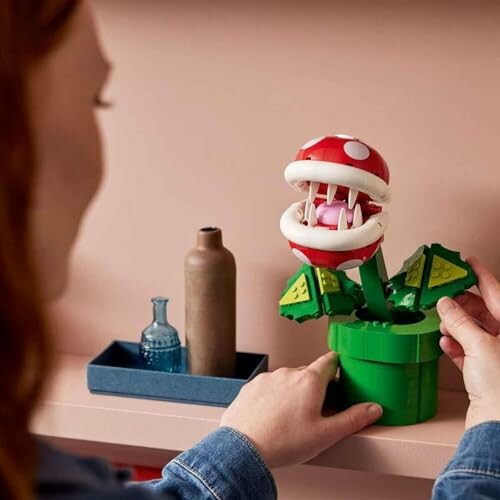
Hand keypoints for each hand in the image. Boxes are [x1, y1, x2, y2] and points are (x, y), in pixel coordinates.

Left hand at [220, 351, 382, 468]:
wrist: (243, 448)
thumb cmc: (283, 442)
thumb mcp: (326, 434)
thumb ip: (353, 419)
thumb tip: (373, 409)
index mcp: (310, 380)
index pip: (330, 360)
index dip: (338, 366)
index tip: (341, 372)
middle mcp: (288, 373)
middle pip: (309, 372)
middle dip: (316, 386)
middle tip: (318, 409)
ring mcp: (268, 378)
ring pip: (288, 379)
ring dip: (293, 392)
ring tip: (292, 418)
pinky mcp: (252, 386)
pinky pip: (269, 386)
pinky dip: (274, 397)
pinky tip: (273, 416)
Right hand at [437, 256, 499, 429]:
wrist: (496, 428)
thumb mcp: (480, 346)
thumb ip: (460, 322)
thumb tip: (446, 304)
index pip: (496, 293)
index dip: (481, 275)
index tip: (468, 262)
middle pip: (482, 312)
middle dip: (460, 305)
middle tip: (442, 296)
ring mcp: (495, 356)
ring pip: (472, 330)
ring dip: (454, 326)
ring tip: (441, 322)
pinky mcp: (483, 372)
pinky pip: (466, 350)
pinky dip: (454, 345)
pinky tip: (445, 343)